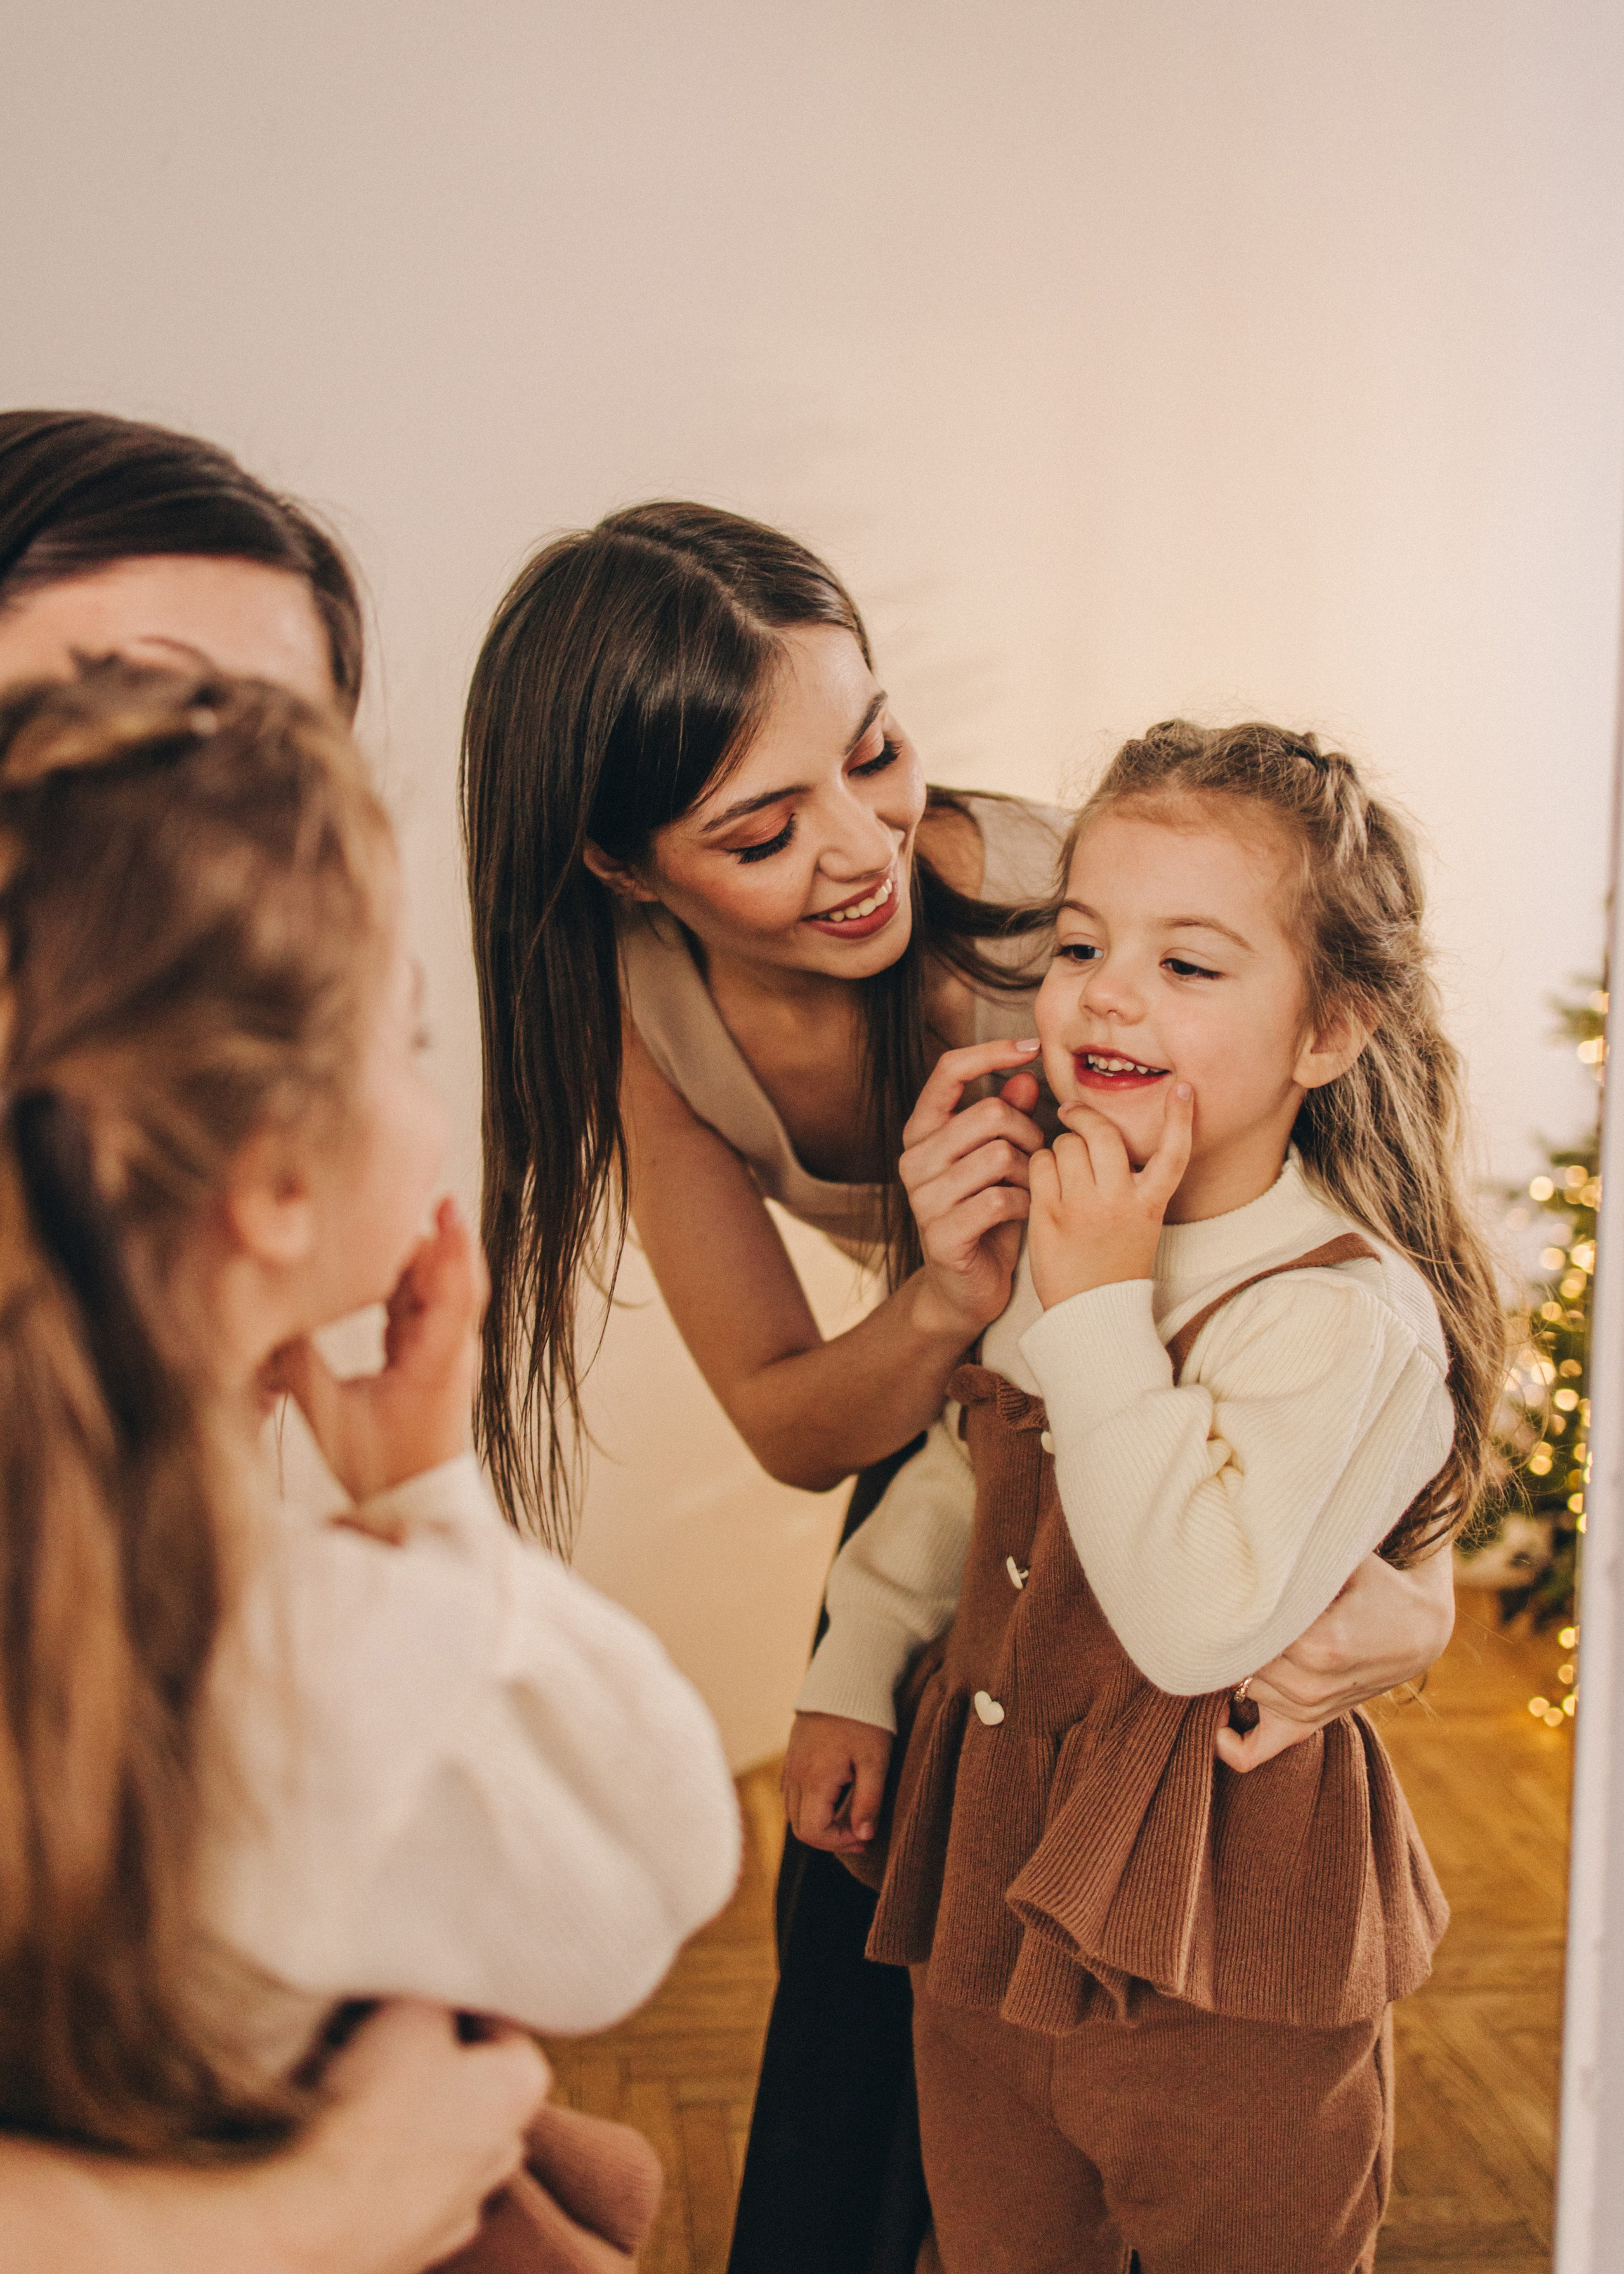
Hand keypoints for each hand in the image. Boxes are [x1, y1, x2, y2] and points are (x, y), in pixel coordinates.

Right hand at [267, 1198, 487, 1501]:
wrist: (417, 1500)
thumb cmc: (382, 1466)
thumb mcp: (331, 1417)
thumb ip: (298, 1366)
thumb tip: (263, 1320)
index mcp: (437, 1359)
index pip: (456, 1290)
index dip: (454, 1245)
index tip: (445, 1204)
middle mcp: (449, 1347)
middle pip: (445, 1274)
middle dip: (419, 1236)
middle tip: (382, 1201)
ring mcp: (443, 1348)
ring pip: (432, 1284)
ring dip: (405, 1256)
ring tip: (369, 1222)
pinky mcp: (428, 1352)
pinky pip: (419, 1301)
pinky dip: (398, 1279)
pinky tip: (369, 1262)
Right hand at [271, 2002, 548, 2273]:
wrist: (326, 2221)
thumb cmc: (378, 2109)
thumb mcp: (411, 2009)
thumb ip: (433, 1985)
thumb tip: (430, 1972)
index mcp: (521, 2086)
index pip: (501, 2019)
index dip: (455, 2000)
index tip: (418, 1993)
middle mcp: (506, 2150)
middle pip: (475, 2082)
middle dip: (439, 2058)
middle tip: (387, 2038)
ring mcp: (462, 2205)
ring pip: (443, 2139)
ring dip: (412, 2118)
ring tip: (359, 2095)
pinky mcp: (418, 2243)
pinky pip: (407, 2187)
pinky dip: (386, 2169)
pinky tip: (350, 2153)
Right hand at [782, 1712, 893, 1854]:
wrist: (845, 1681)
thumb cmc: (864, 1720)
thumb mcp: (875, 1761)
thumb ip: (869, 1801)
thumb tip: (864, 1835)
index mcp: (814, 1779)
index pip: (813, 1832)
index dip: (839, 1842)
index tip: (865, 1835)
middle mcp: (795, 1776)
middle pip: (800, 1828)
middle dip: (830, 1838)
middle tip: (860, 1833)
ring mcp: (790, 1766)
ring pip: (793, 1812)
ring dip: (818, 1823)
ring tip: (849, 1819)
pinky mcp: (792, 1757)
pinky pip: (791, 1794)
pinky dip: (808, 1806)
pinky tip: (832, 1799)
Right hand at [899, 1039, 1044, 1340]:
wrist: (965, 1291)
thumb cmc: (987, 1218)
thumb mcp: (999, 1161)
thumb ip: (1007, 1117)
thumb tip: (1025, 1075)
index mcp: (922, 1132)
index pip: (948, 1071)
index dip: (991, 1051)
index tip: (1032, 1047)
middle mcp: (913, 1159)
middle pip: (988, 1114)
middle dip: (1028, 1132)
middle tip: (1038, 1157)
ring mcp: (922, 1198)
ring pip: (998, 1156)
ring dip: (1029, 1173)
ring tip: (1032, 1188)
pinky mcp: (940, 1233)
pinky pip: (1000, 1199)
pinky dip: (1026, 1204)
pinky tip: (1027, 1213)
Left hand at [1027, 1085, 1192, 1308]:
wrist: (1089, 1314)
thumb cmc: (1113, 1267)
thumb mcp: (1140, 1226)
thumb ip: (1132, 1185)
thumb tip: (1105, 1139)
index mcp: (1150, 1205)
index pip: (1174, 1154)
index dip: (1181, 1118)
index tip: (1183, 1088)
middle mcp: (1119, 1202)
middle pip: (1103, 1133)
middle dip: (1084, 1116)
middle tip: (1071, 1113)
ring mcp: (1082, 1207)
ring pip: (1065, 1145)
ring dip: (1059, 1147)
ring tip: (1059, 1166)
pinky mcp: (1049, 1215)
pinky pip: (1039, 1166)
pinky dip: (1038, 1165)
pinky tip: (1042, 1181)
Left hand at [1215, 1545, 1454, 1773]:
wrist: (1417, 1631)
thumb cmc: (1377, 1587)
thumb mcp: (1344, 1562)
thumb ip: (1300, 1560)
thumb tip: (1252, 1546)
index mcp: (1316, 1646)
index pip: (1243, 1632)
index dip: (1224, 1609)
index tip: (1216, 1590)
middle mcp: (1308, 1686)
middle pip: (1235, 1659)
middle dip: (1224, 1634)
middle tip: (1218, 1606)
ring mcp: (1305, 1710)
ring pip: (1237, 1686)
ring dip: (1229, 1665)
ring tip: (1233, 1632)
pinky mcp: (1303, 1725)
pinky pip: (1251, 1752)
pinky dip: (1227, 1740)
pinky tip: (1220, 1710)